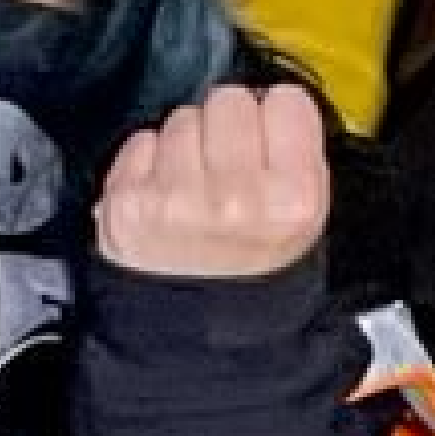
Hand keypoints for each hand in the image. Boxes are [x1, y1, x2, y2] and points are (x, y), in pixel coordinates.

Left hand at [95, 84, 329, 278]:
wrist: (195, 336)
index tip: (269, 137)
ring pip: (183, 117)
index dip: (275, 118)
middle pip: (230, 99)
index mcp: (291, 200)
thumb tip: (274, 101)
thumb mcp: (306, 223)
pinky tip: (165, 197)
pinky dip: (150, 162)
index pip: (286, 100)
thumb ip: (298, 154)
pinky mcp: (128, 202)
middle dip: (228, 125)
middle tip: (228, 165)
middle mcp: (234, 197)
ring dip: (188, 144)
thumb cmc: (252, 272)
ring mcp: (177, 199)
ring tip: (196, 189)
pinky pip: (142, 141)